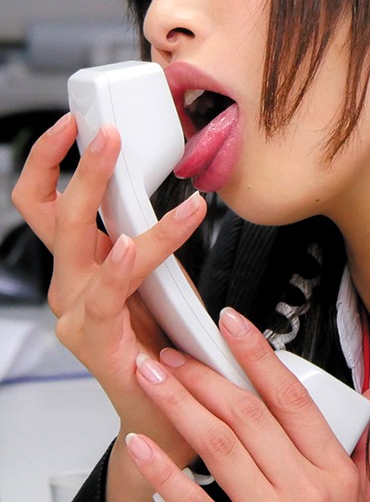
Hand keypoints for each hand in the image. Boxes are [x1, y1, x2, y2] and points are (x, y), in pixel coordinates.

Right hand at [11, 113, 207, 496]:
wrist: (167, 406)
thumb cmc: (163, 334)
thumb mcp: (154, 268)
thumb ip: (144, 230)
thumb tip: (159, 182)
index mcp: (80, 261)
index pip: (45, 201)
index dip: (50, 160)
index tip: (73, 123)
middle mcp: (69, 283)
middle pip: (52, 213)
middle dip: (79, 167)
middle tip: (106, 134)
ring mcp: (76, 313)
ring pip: (79, 244)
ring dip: (103, 200)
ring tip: (125, 163)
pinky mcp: (95, 342)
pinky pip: (105, 294)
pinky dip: (122, 262)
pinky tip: (129, 244)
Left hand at [124, 308, 369, 500]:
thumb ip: (369, 456)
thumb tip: (366, 409)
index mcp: (333, 473)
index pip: (291, 399)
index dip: (258, 355)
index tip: (231, 324)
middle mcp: (302, 491)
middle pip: (246, 416)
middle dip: (205, 375)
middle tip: (173, 351)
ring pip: (218, 446)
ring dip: (180, 405)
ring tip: (152, 378)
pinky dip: (163, 472)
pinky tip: (140, 445)